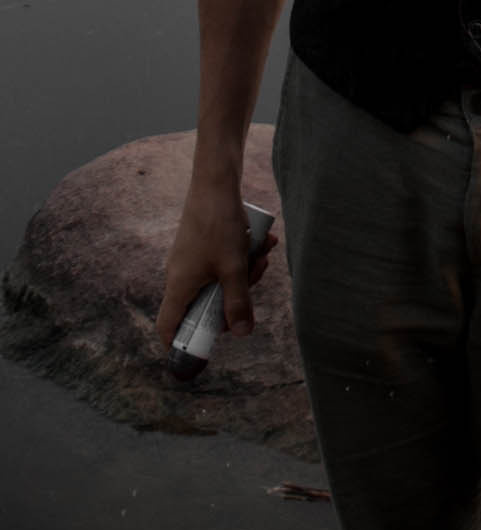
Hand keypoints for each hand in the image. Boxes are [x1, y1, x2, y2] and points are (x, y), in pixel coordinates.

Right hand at [155, 177, 274, 350]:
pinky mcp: (201, 244)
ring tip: (264, 252)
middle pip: (205, 303)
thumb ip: (238, 302)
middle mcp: (179, 275)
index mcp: (179, 286)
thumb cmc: (219, 225)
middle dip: (235, 294)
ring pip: (219, 279)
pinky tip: (263, 241)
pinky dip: (241, 255)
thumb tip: (242, 334)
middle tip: (256, 275)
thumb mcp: (234, 267)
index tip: (202, 348)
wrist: (215, 182)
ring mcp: (190, 259)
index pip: (168, 326)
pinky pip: (221, 260)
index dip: (180, 342)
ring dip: (245, 270)